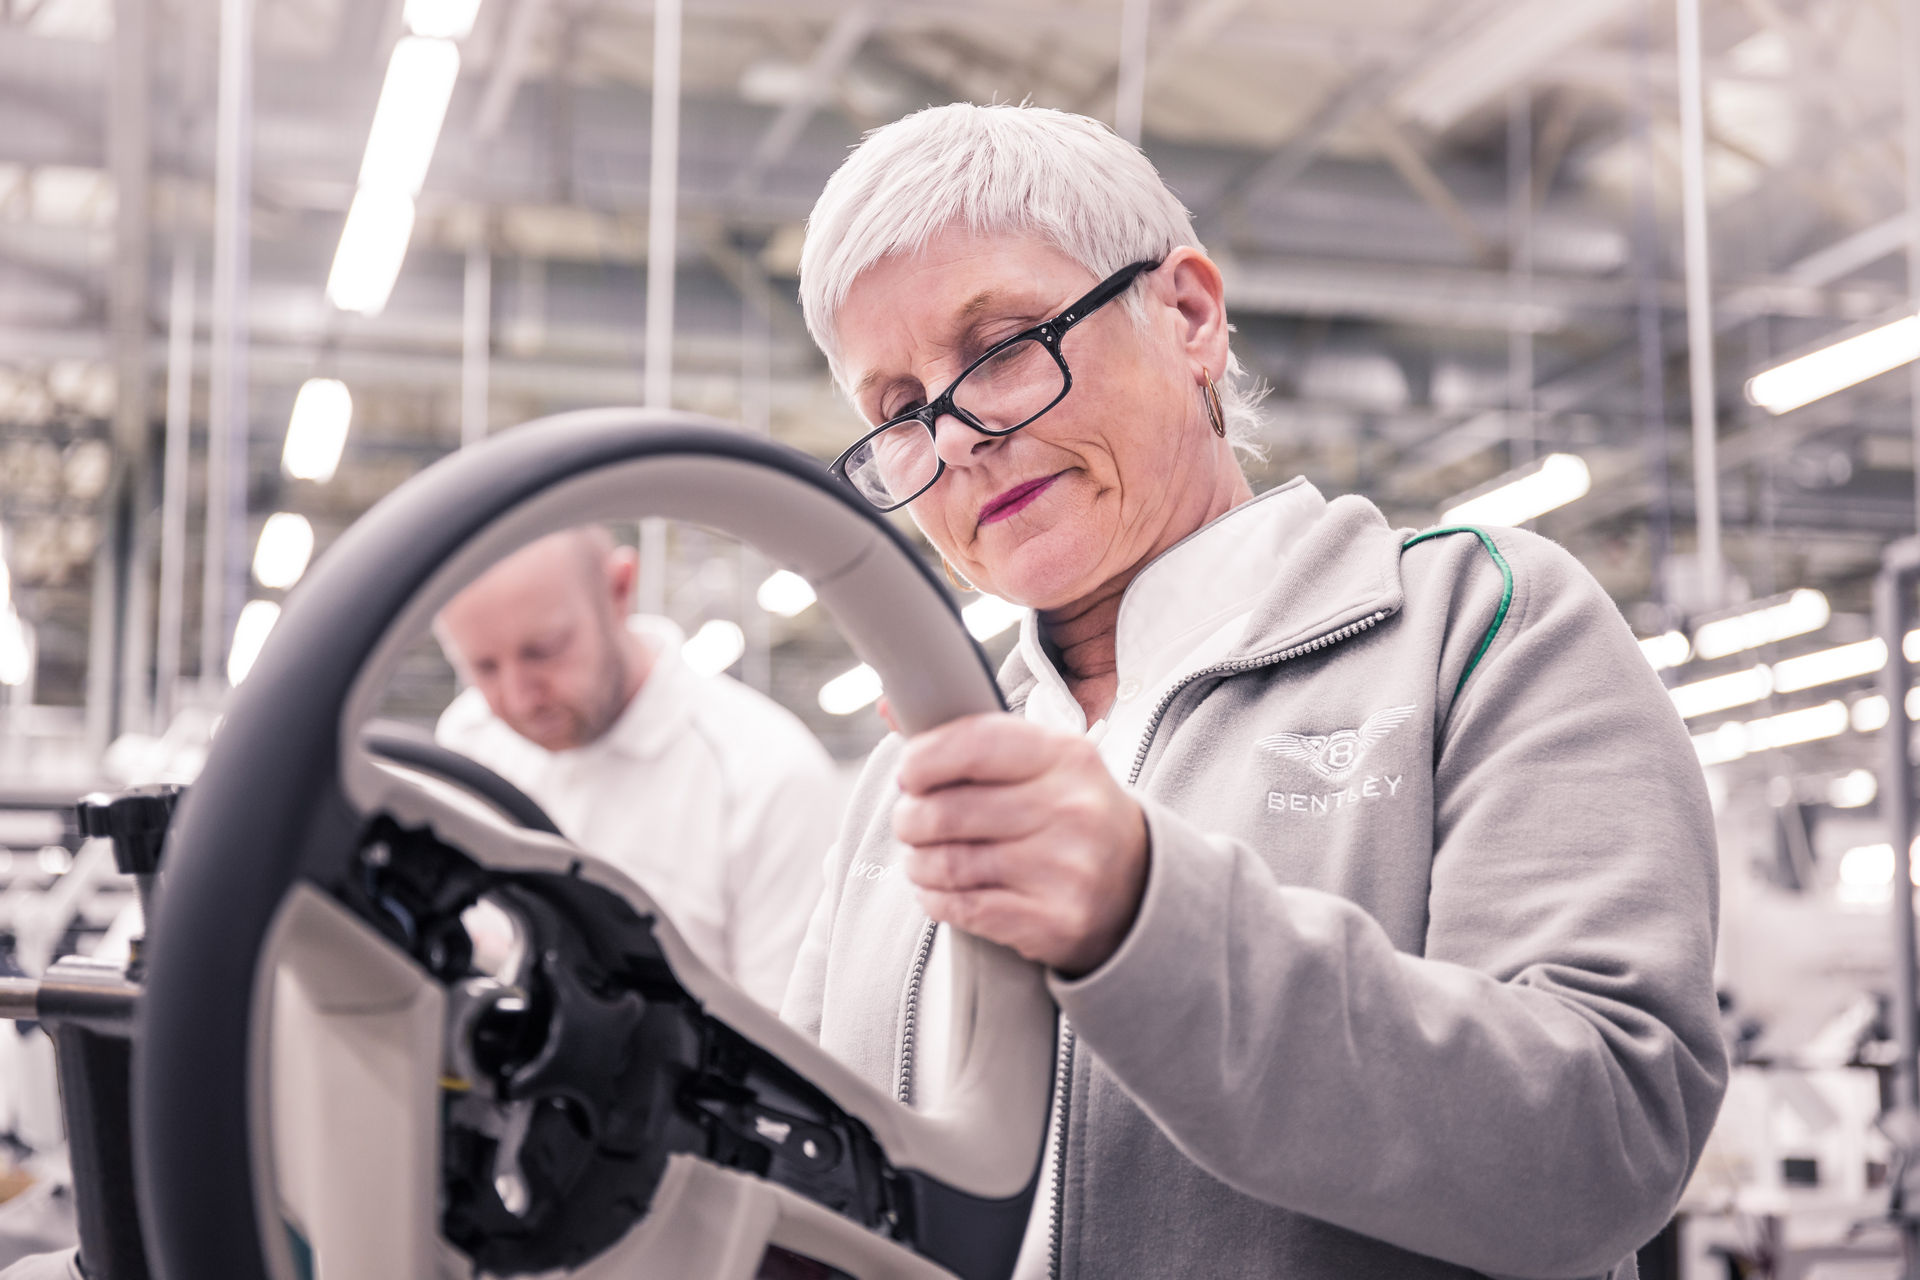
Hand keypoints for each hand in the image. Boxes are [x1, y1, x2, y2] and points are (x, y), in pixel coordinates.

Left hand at [891, 713, 1148, 976]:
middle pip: (948, 811)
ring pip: (950, 864)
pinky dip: (935, 899)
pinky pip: (964, 909)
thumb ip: (973, 739)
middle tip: (909, 821)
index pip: (973, 745)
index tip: (908, 774)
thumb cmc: (1070, 813)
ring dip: (918, 862)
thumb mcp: (1044, 763)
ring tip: (920, 858)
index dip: (922, 759)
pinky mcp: (1054, 921)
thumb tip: (891, 706)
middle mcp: (1071, 809)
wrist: (1139, 886)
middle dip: (910, 818)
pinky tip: (936, 890)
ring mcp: (1065, 869)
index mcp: (1066, 757)